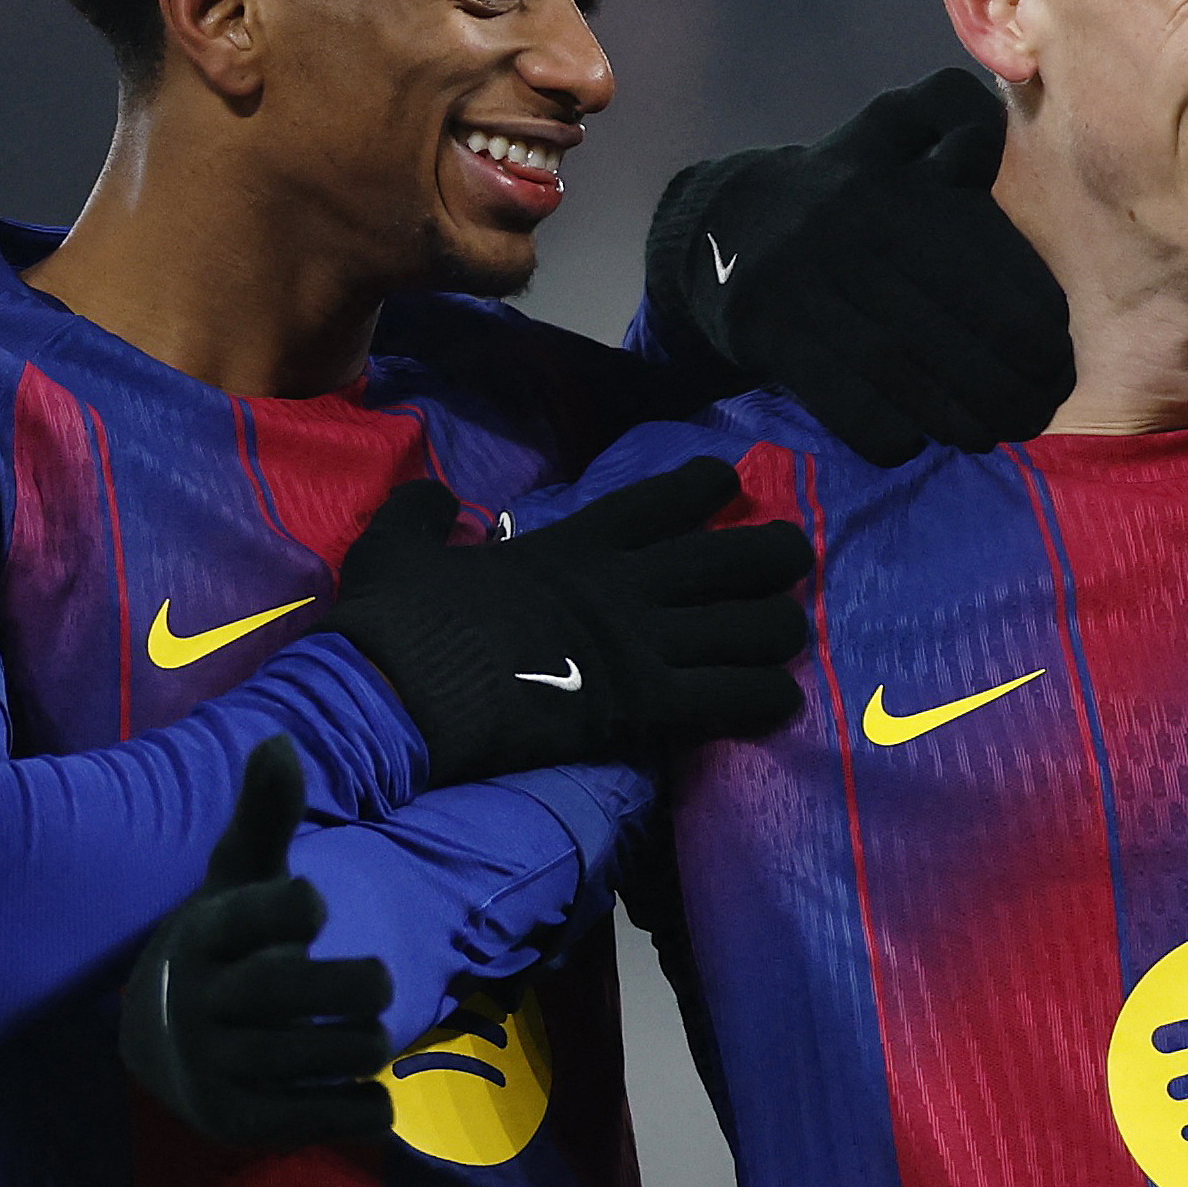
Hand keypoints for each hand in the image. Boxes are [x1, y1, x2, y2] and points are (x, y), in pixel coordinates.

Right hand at [120, 739, 394, 1151]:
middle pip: (300, 990)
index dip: (295, 907)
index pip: (258, 912)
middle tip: (376, 982)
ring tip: (362, 1035)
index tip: (316, 904)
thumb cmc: (227, 946)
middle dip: (361, 983)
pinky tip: (360, 1088)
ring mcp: (214, 1066)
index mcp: (205, 935)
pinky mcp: (234, 1122)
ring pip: (331, 1052)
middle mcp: (200, 1001)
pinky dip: (362, 1105)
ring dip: (366, 1043)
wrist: (160, 1039)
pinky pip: (329, 1117)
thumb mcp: (240, 879)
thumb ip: (265, 817)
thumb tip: (281, 740)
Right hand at [323, 459, 810, 786]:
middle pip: (736, 558)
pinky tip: (781, 702)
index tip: (728, 482)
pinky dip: (766, 700)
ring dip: (779, 632)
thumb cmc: (396, 623)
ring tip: (787, 639)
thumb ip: (423, 514)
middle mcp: (622, 586)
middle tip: (792, 561)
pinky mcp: (641, 705)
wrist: (395, 696)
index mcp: (574, 544)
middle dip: (777, 555)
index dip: (707, 484)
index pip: (663, 498)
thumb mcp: (397, 546)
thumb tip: (435, 497)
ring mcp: (638, 644)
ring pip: (751, 628)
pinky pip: (730, 698)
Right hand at [642, 69, 1073, 460]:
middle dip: (1005, 383)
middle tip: (1035, 412)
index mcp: (893, 190)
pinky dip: (889, 430)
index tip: (1057, 360)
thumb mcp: (898, 126)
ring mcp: (800, 283)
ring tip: (991, 433)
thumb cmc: (849, 184)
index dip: (1034, 324)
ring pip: (899, 371)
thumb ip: (955, 113)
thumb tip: (982, 149)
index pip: (984, 270)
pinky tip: (919, 437)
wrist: (730, 220)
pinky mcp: (765, 331)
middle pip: (945, 329)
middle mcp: (847, 233)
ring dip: (956, 417)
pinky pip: (841, 399)